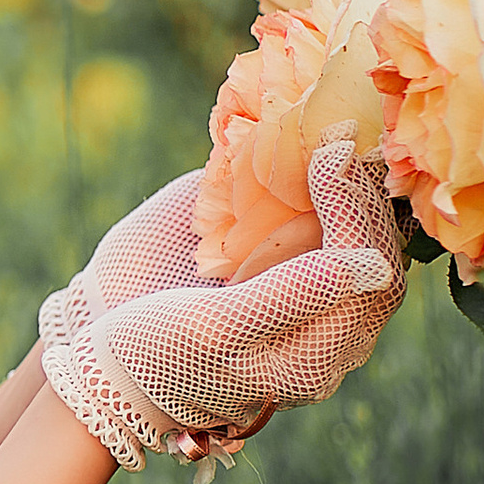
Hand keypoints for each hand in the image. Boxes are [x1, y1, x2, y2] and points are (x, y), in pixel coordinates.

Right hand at [42, 136, 402, 465]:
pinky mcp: (278, 258)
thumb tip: (372, 264)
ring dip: (349, 181)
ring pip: (358, 232)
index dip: (356, 214)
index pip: (370, 278)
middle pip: (378, 251)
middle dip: (361, 191)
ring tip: (331, 129)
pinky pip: (319, 220)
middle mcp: (326, 321)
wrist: (104, 348)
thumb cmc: (157, 349)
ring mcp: (306, 287)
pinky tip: (306, 143)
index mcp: (318, 354)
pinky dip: (318, 181)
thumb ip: (292, 296)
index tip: (330, 159)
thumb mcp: (216, 326)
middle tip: (336, 135)